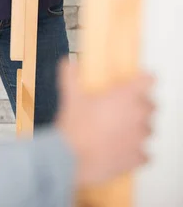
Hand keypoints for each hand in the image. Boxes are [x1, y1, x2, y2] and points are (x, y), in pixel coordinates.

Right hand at [55, 60, 154, 185]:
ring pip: (149, 129)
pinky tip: (123, 148)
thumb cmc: (75, 127)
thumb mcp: (70, 96)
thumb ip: (70, 75)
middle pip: (152, 105)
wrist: (72, 158)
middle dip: (141, 105)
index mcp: (125, 96)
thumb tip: (68, 63)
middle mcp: (137, 115)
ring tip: (122, 128)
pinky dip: (137, 151)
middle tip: (125, 106)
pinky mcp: (136, 157)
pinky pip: (145, 153)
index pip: (148, 80)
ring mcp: (139, 138)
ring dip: (139, 127)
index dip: (143, 79)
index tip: (138, 80)